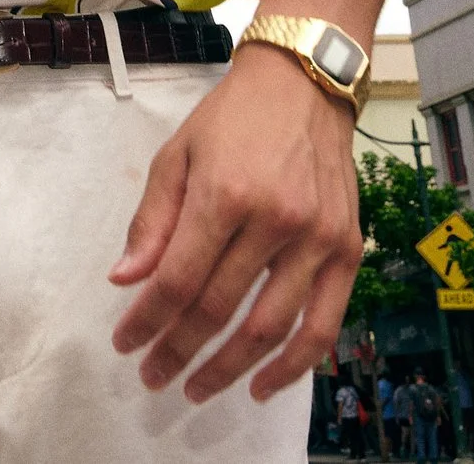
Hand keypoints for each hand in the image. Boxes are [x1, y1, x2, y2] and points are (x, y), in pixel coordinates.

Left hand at [109, 44, 360, 400]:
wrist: (305, 84)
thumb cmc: (233, 118)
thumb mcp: (177, 155)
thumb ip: (152, 221)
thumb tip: (126, 280)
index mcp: (225, 192)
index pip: (177, 279)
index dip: (147, 320)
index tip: (125, 343)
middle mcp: (275, 219)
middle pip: (217, 308)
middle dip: (178, 350)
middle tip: (153, 376)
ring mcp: (317, 238)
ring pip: (268, 328)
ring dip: (228, 369)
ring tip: (197, 388)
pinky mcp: (348, 249)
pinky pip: (323, 324)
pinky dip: (294, 365)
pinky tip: (263, 384)